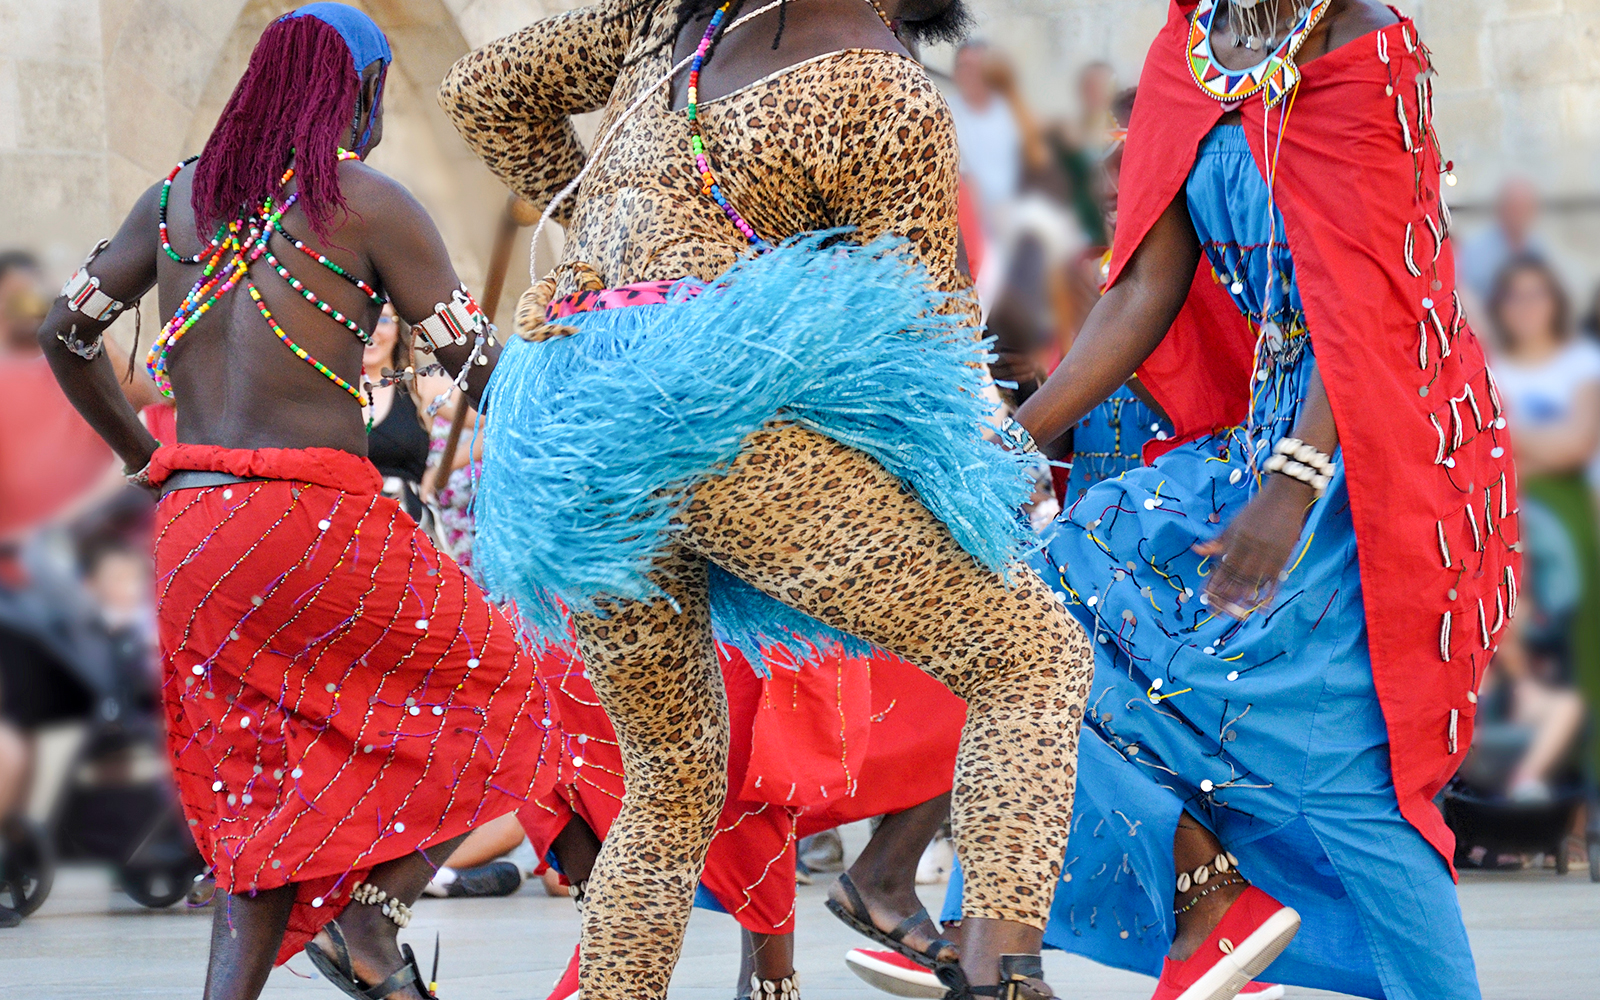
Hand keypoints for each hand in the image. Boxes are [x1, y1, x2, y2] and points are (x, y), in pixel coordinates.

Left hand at [1193, 473, 1312, 618]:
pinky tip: (1262, 608)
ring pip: (1254, 582)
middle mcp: (1250, 549)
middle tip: (1217, 613)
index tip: (1206, 599)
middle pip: (1235, 578)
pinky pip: (1275, 581)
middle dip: (1225, 598)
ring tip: (1236, 615)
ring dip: (1243, 600)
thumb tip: (1195, 550)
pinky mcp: (1284, 557)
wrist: (1285, 497)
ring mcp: (1268, 554)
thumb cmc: (1256, 510)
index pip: (1221, 567)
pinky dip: (1268, 596)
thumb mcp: (1233, 523)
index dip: (1213, 584)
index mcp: (1235, 540)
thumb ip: (1216, 541)